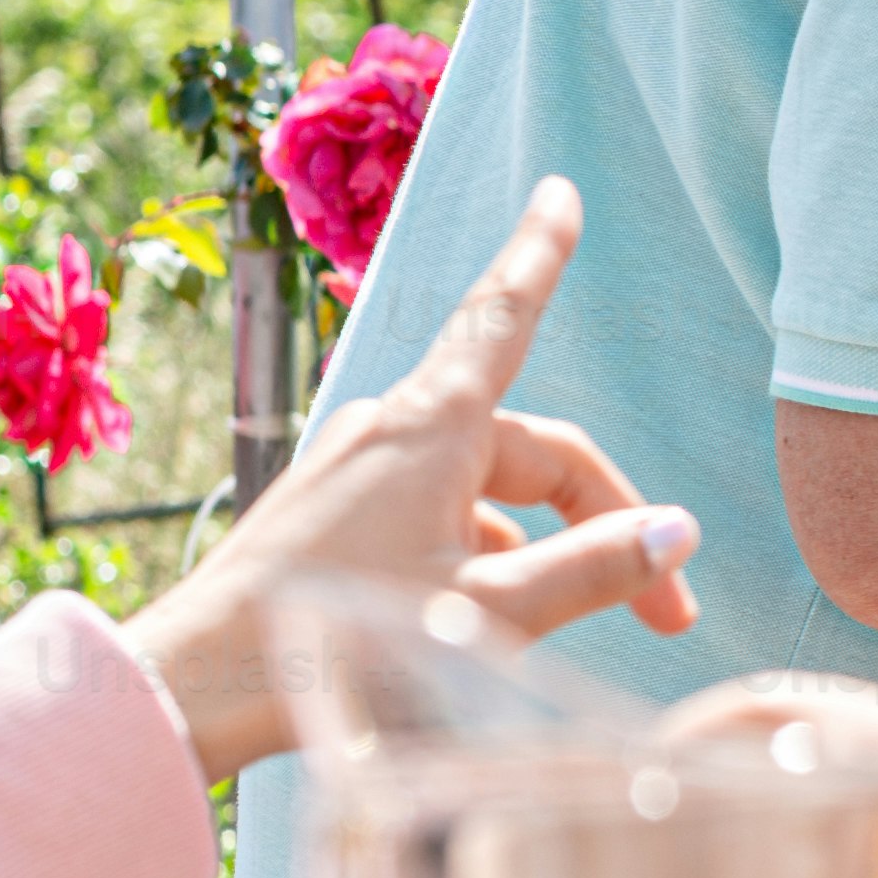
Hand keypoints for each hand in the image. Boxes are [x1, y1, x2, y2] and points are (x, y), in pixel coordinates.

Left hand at [124, 177, 700, 782]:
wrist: (201, 682)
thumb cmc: (341, 643)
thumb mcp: (489, 611)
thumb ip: (591, 570)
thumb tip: (676, 532)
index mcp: (433, 427)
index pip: (505, 317)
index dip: (542, 256)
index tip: (561, 196)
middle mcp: (394, 429)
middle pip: (531, 448)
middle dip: (604, 521)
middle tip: (664, 612)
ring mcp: (359, 468)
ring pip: (487, 489)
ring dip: (544, 549)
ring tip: (566, 632)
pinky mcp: (335, 511)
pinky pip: (438, 511)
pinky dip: (484, 554)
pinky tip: (488, 620)